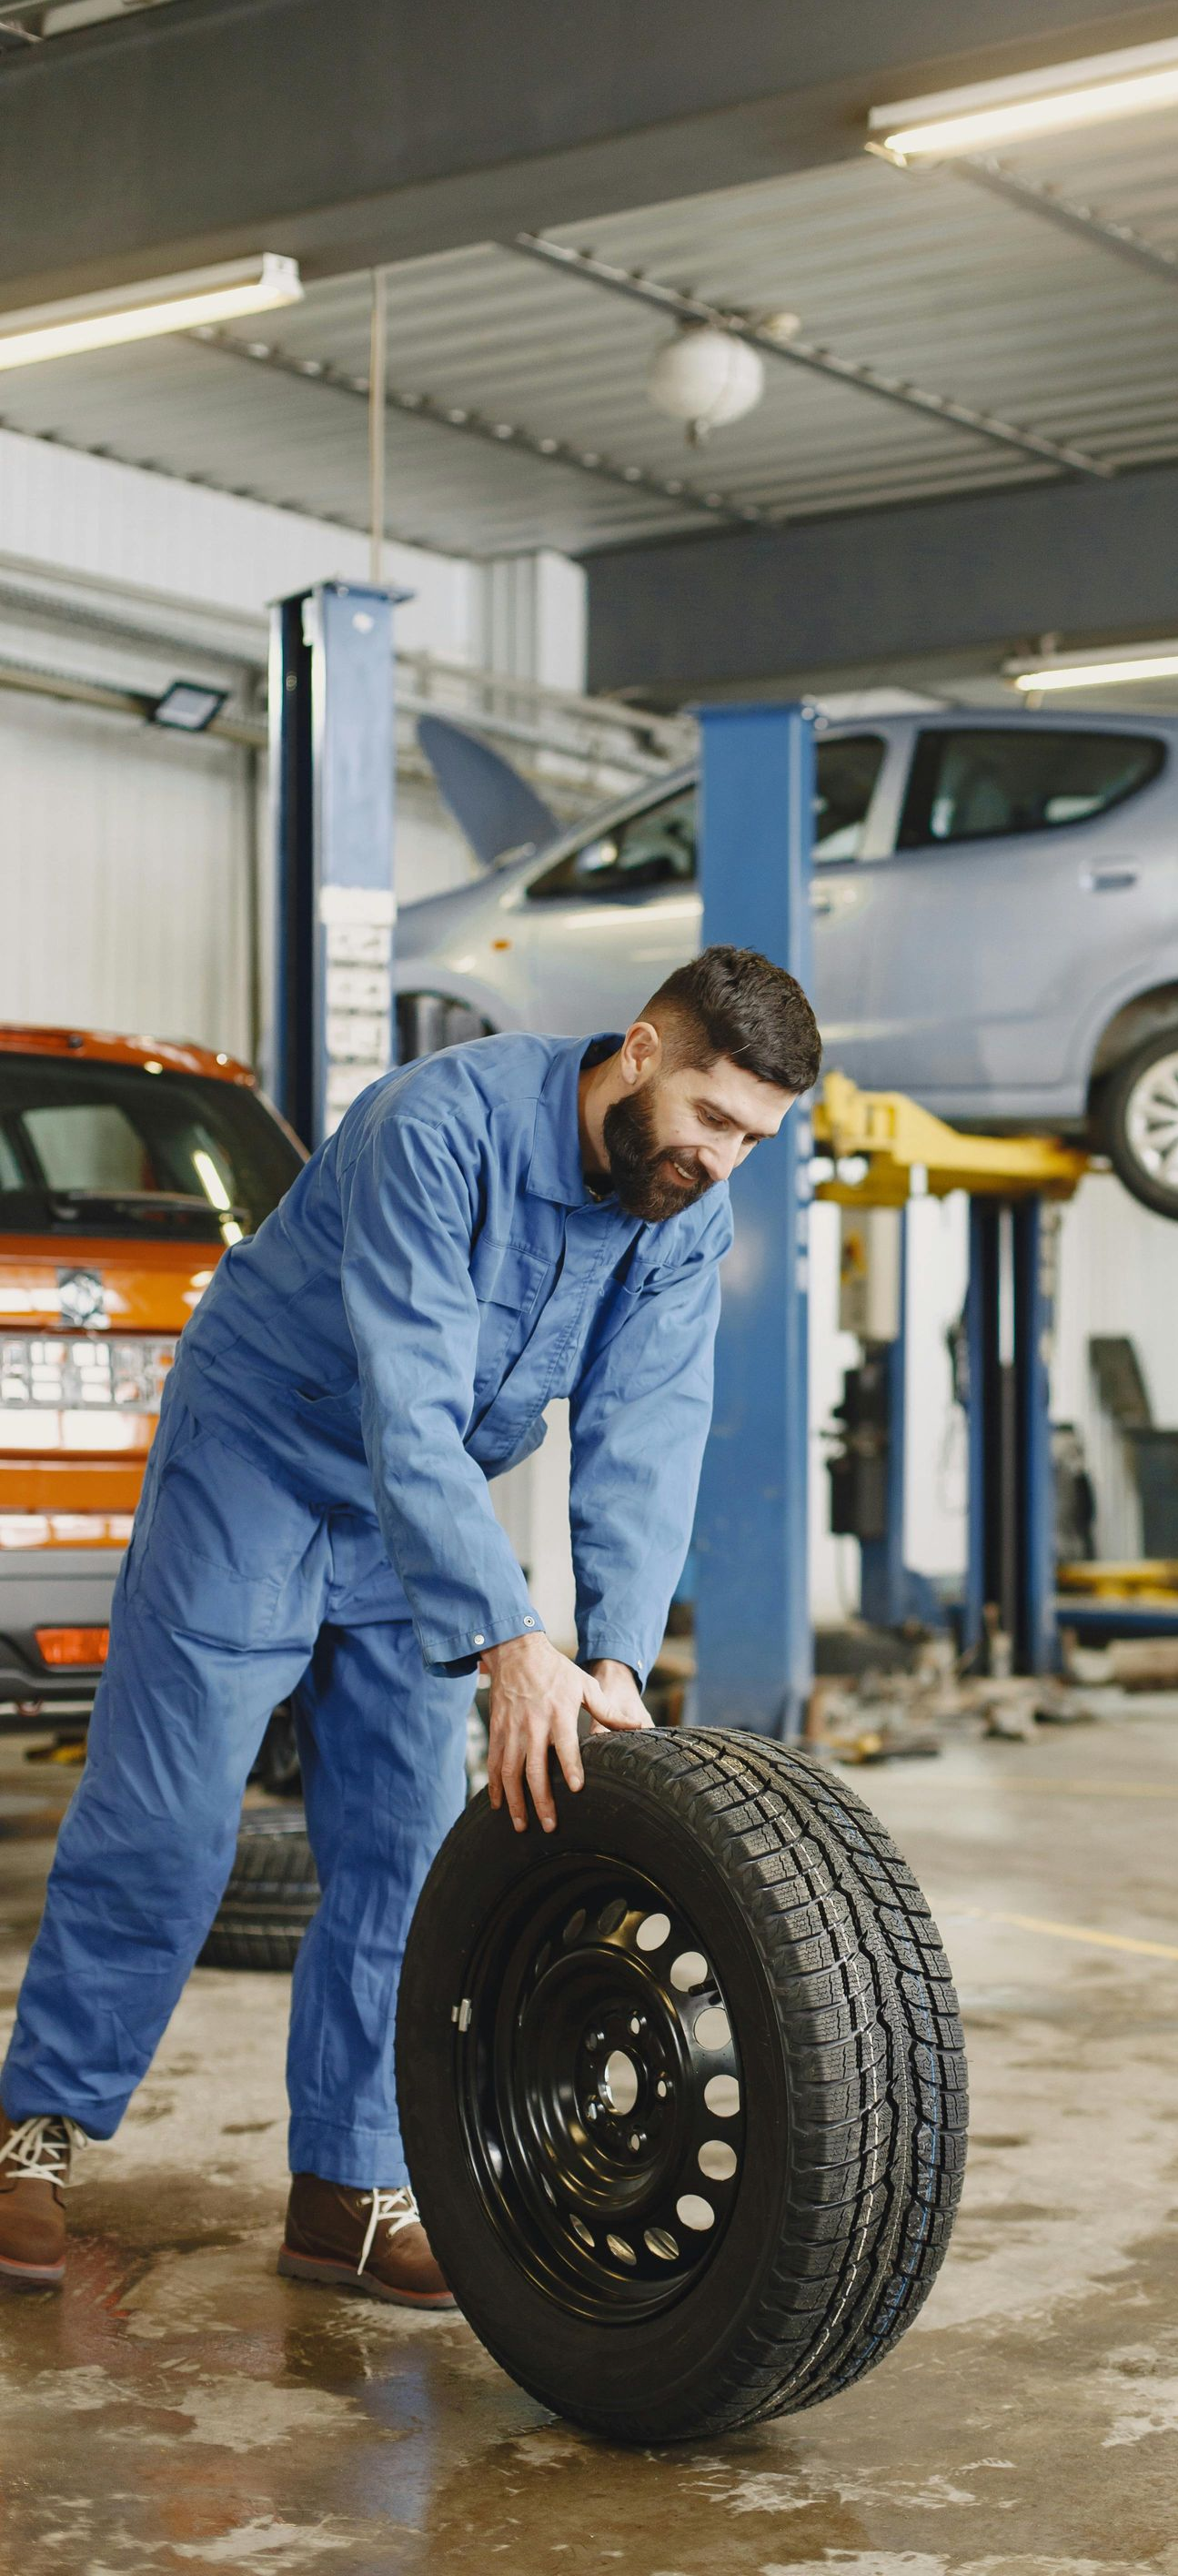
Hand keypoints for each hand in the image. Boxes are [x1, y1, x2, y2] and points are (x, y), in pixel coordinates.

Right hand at [480, 1634, 643, 1833]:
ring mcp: (511, 1729)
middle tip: (549, 1825)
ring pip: (510, 1771)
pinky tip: (499, 1804)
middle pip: (534, 1768)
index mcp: (558, 1713)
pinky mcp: (497, 1730)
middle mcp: (533, 1724)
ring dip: (515, 1801)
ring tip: (521, 1825)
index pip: (565, 1745)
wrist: (516, 1652)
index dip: (570, 1767)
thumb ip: (608, 1710)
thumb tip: (637, 1725)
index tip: (576, 1789)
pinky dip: (494, 1785)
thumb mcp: (584, 1685)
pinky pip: (493, 1762)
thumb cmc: (555, 1670)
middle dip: (541, 1800)